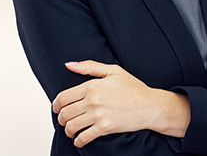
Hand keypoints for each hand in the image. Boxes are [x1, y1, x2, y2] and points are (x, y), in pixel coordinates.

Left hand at [52, 60, 189, 147]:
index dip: (56, 104)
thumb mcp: (113, 71)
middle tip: (64, 120)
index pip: (63, 97)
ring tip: (70, 131)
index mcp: (92, 86)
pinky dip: (78, 140)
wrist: (150, 106)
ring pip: (71, 126)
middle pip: (65, 113)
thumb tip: (69, 64)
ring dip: (67, 130)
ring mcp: (98, 115)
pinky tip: (79, 139)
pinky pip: (83, 137)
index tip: (56, 108)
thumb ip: (89, 66)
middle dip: (61, 118)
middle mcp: (92, 100)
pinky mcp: (104, 128)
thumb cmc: (134, 88)